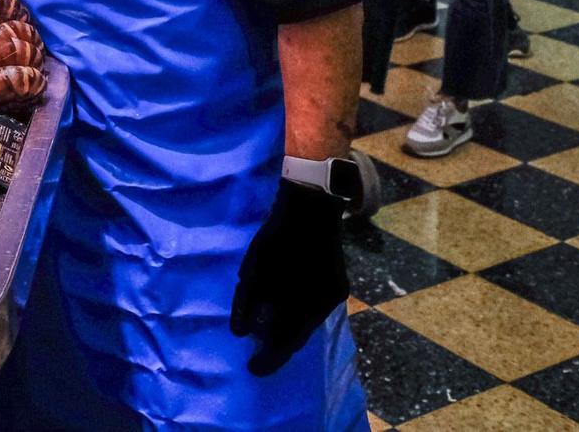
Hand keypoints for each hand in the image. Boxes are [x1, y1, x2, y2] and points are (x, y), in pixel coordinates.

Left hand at [230, 181, 348, 375]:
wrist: (312, 209)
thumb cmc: (277, 237)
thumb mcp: (255, 267)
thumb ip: (247, 300)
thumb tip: (241, 331)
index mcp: (303, 303)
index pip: (285, 342)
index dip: (268, 359)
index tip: (253, 370)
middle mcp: (322, 306)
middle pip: (298, 337)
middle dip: (277, 349)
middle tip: (259, 361)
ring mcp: (333, 297)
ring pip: (308, 325)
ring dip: (289, 334)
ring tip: (269, 340)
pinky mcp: (337, 288)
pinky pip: (316, 311)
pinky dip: (300, 317)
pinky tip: (287, 318)